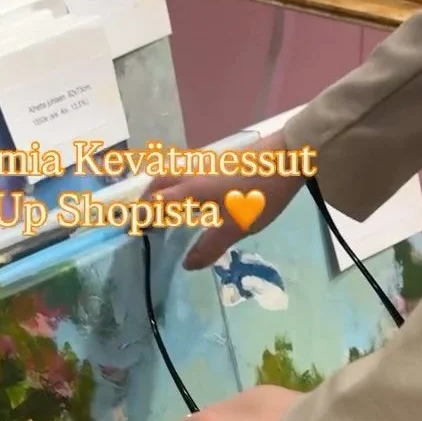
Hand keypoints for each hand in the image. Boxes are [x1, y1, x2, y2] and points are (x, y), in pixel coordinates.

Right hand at [143, 129, 302, 269]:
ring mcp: (207, 163)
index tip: (131, 228)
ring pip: (174, 173)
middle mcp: (193, 173)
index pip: (156, 203)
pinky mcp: (220, 159)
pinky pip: (188, 171)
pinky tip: (194, 194)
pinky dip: (179, 183)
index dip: (142, 216)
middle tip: (144, 216)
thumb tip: (187, 264)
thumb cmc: (260, 194)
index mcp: (191, 190)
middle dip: (148, 199)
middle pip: (159, 182)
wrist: (289, 156)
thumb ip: (210, 246)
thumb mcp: (237, 226)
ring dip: (163, 188)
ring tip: (166, 205)